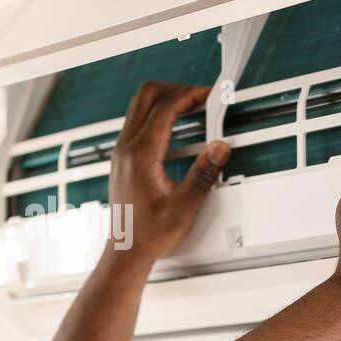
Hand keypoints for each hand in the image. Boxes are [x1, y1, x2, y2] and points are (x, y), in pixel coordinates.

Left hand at [107, 82, 231, 264]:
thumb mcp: (184, 207)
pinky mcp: (123, 159)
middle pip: (146, 96)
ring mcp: (121, 152)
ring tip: (193, 109)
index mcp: (140, 155)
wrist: (127, 250)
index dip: (190, 94)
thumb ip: (203, 175)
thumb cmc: (149, 234)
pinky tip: (178, 130)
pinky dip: (158, 116)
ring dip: (166, 101)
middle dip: (175, 89)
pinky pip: (138, 123)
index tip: (209, 95)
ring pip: (139, 107)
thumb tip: (219, 148)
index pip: (165, 107)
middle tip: (200, 97)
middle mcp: (126, 148)